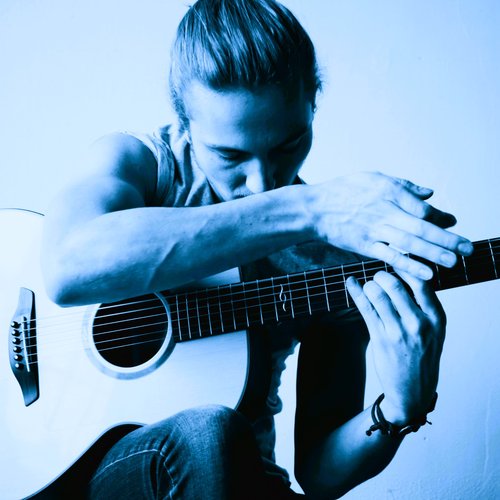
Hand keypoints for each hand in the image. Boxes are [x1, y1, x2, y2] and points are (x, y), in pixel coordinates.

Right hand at [309, 171, 472, 278]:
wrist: (314, 208)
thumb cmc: (343, 190)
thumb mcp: (373, 178)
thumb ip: (403, 186)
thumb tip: (429, 192)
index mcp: (389, 192)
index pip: (422, 207)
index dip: (440, 217)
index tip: (454, 223)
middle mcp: (384, 211)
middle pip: (421, 226)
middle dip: (446, 238)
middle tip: (468, 248)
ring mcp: (374, 230)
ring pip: (409, 242)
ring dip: (433, 253)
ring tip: (454, 261)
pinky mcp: (364, 246)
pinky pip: (390, 256)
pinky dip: (409, 265)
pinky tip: (426, 273)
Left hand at [346, 270, 444, 423]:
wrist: (413, 392)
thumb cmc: (422, 356)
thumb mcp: (435, 332)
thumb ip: (425, 307)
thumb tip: (406, 275)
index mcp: (437, 318)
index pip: (421, 282)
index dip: (405, 268)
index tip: (396, 263)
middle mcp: (420, 323)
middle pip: (396, 285)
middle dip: (382, 276)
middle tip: (378, 277)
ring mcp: (400, 332)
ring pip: (378, 295)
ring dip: (369, 286)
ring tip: (369, 287)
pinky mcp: (381, 339)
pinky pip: (366, 309)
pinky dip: (356, 292)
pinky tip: (350, 283)